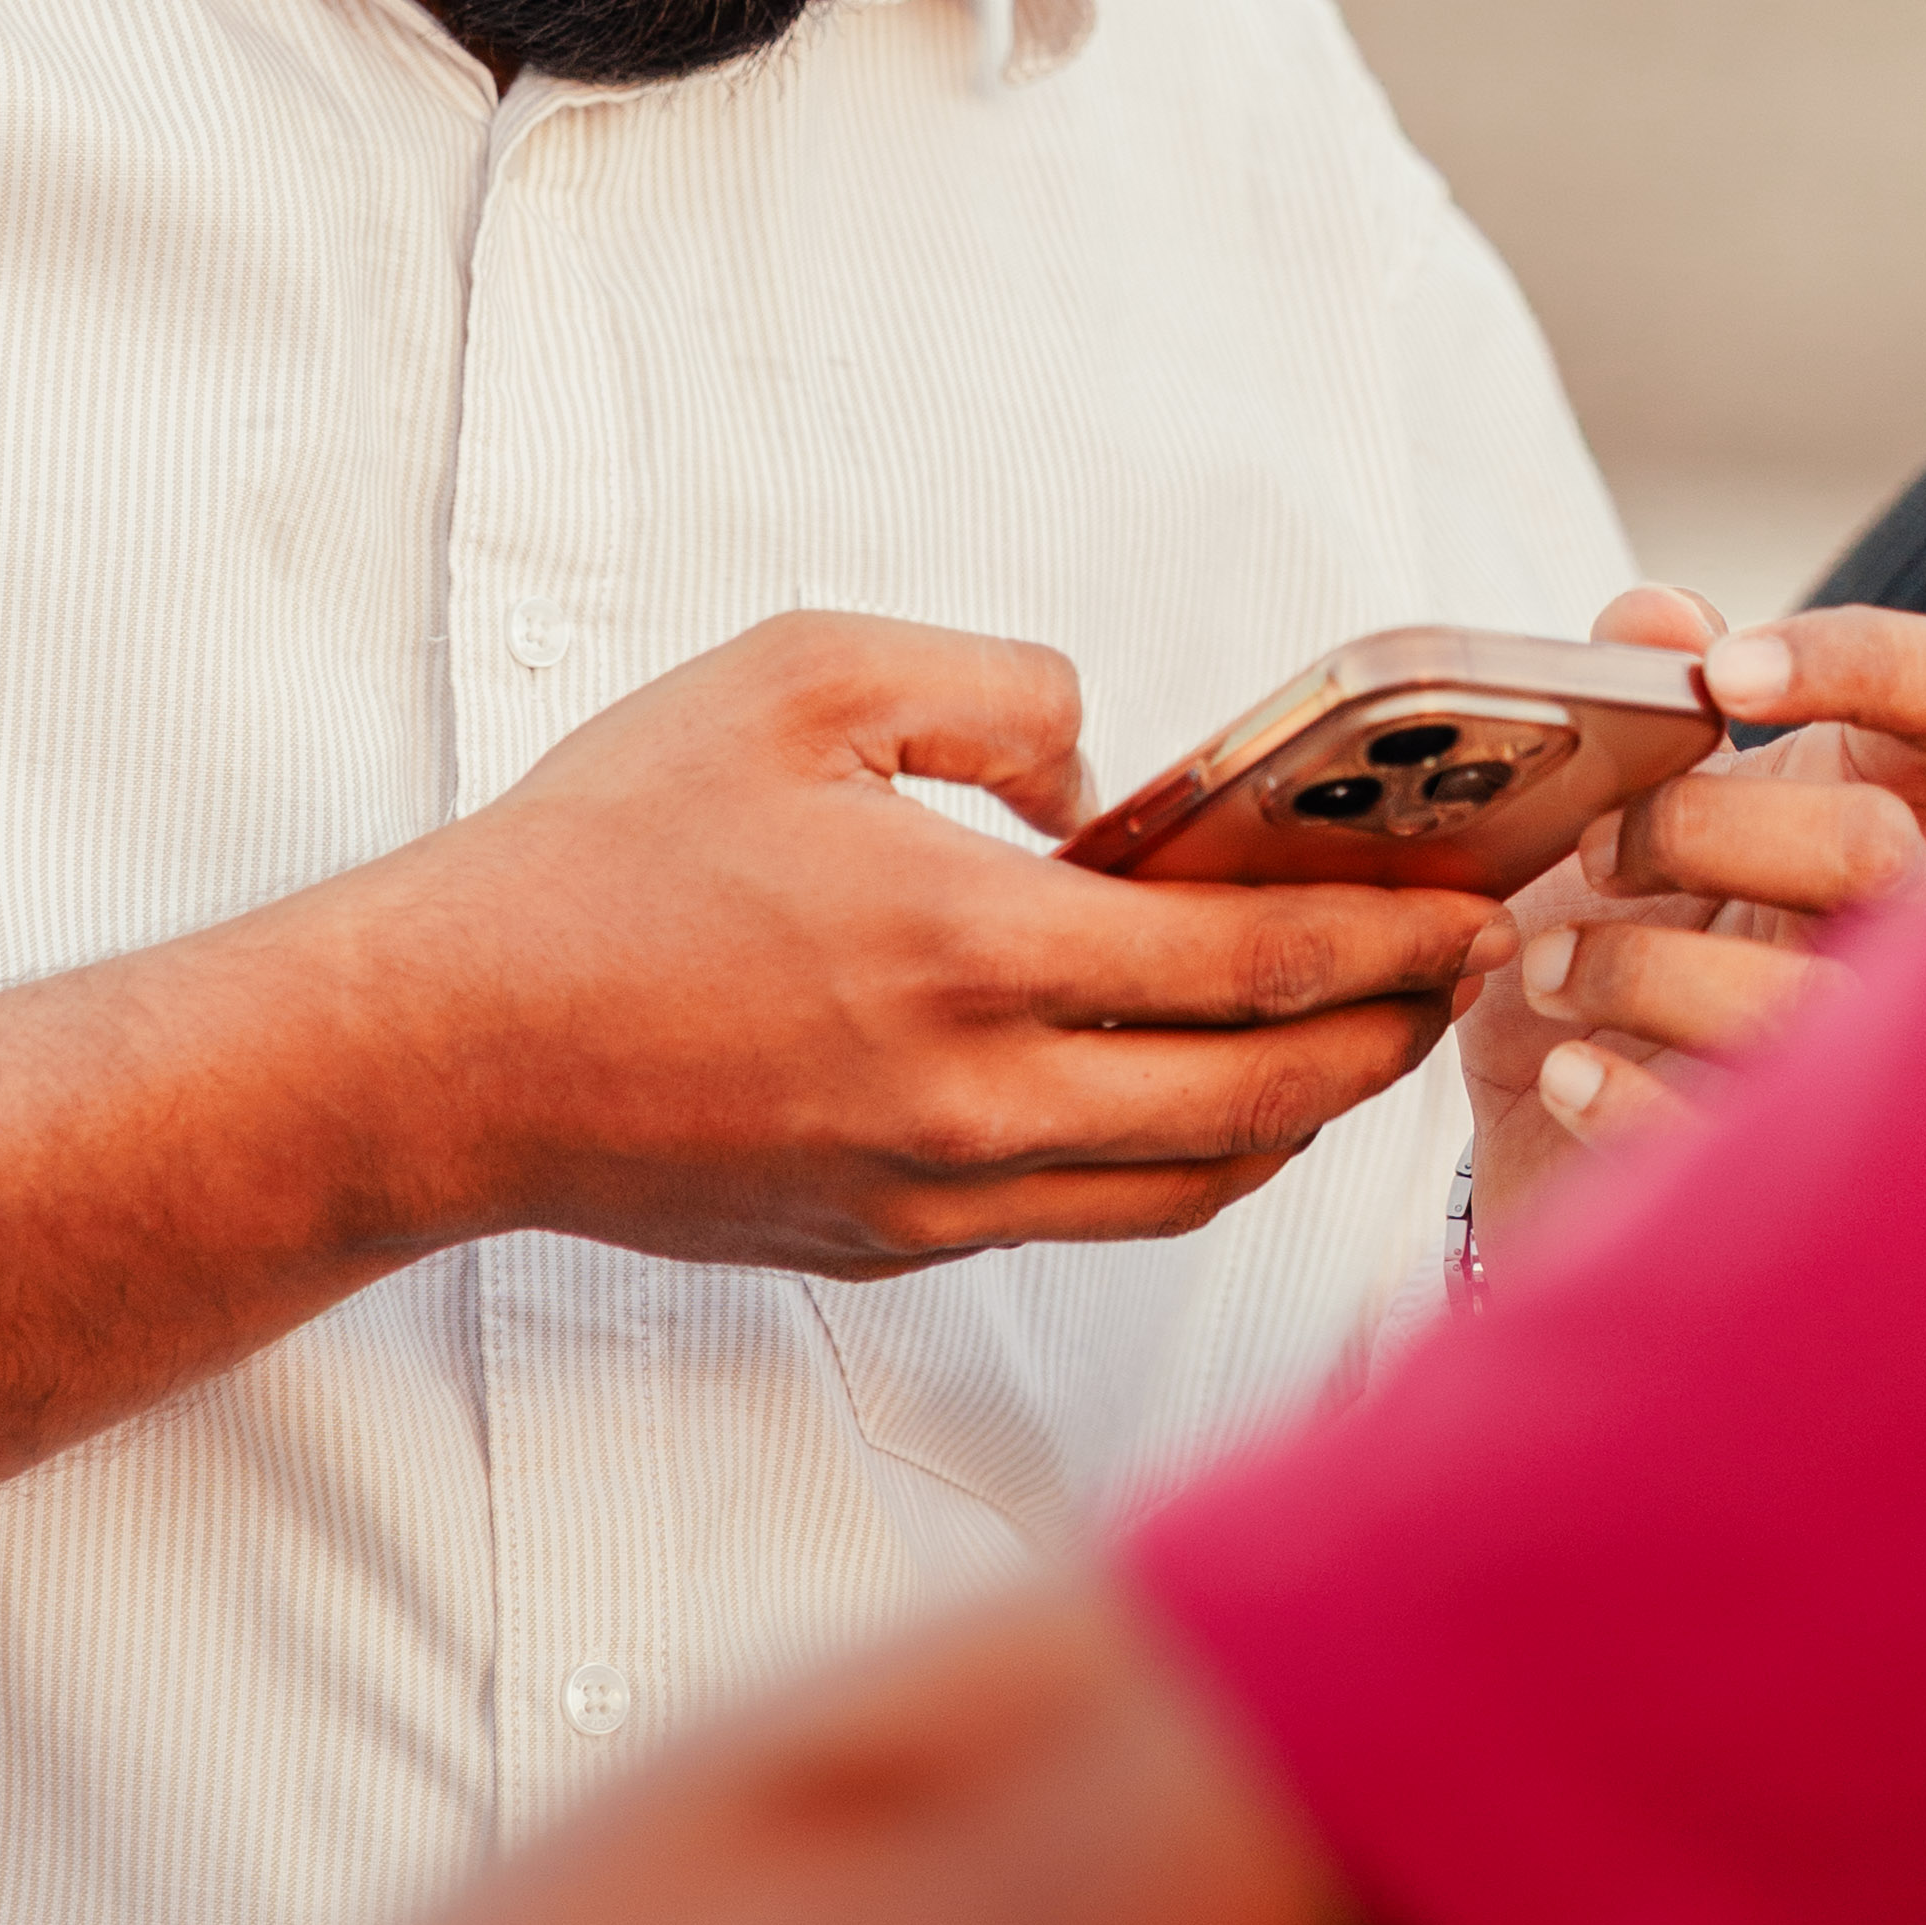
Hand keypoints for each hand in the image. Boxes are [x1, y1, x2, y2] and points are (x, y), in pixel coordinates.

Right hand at [392, 614, 1510, 1278]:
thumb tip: (1101, 766)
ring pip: (1193, 1185)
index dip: (1391, 939)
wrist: (448, 1047)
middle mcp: (976, 1099)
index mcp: (970, 946)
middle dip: (1388, 1038)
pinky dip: (1182, 1161)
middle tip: (1458, 978)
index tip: (1477, 909)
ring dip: (1299, 1116)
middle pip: (1262, 1101)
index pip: (1252, 961)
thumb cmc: (608, 849)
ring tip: (1352, 1037)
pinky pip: (1089, 1216)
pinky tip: (1193, 1093)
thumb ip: (994, 690)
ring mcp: (936, 1195)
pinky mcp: (891, 1246)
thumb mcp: (802, 678)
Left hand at [1459, 587, 1925, 1254]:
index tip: (1727, 672)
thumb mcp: (1604, 798)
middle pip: (1875, 847)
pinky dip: (1628, 1096)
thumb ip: (1633, 689)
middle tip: (1596, 850)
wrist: (1547, 1122)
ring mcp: (1867, 1059)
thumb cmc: (1610, 932)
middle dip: (1705, 829)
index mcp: (1876, 798)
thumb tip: (1661, 618)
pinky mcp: (1794, 1180)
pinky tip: (1565, 1076)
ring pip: (1818, 1003)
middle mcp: (1902, 928)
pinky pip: (1739, 1135)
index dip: (1873, 659)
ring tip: (1545, 970)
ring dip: (1644, 969)